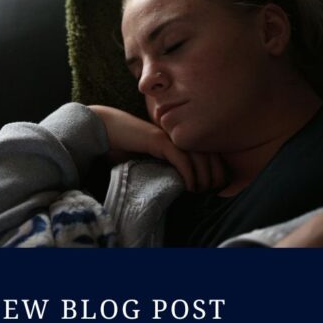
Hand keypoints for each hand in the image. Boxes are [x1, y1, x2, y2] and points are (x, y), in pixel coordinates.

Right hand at [89, 105, 225, 192]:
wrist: (104, 130)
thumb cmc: (123, 146)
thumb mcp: (148, 161)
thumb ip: (163, 169)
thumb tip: (176, 189)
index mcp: (179, 140)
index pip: (208, 153)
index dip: (217, 170)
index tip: (216, 188)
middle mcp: (178, 136)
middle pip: (209, 154)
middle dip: (216, 175)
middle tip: (212, 192)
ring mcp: (169, 137)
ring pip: (199, 157)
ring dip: (204, 177)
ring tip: (200, 192)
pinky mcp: (159, 141)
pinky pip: (181, 158)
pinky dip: (189, 174)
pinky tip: (189, 187)